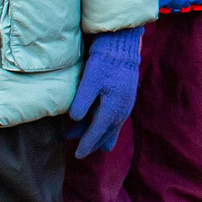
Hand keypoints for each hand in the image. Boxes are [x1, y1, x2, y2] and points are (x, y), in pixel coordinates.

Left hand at [66, 26, 142, 159]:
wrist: (122, 47)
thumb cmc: (104, 62)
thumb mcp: (90, 79)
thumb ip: (82, 100)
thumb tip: (74, 119)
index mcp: (112, 107)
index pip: (98, 132)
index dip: (87, 144)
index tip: (77, 155)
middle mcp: (122, 110)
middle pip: (107, 133)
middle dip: (93, 143)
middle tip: (80, 152)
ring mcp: (126, 104)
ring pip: (113, 127)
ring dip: (101, 135)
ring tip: (92, 144)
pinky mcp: (126, 97)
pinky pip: (117, 118)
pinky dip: (108, 126)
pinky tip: (104, 125)